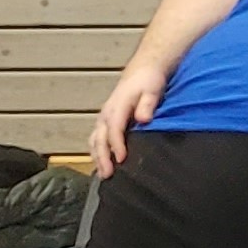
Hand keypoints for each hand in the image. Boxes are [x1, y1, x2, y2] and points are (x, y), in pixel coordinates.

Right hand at [90, 58, 169, 175]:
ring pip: (95, 140)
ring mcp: (103, 119)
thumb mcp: (152, 90)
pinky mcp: (105, 122)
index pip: (114, 130)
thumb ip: (148, 105)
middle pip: (99, 139)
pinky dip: (97, 152)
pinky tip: (102, 164)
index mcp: (117, 108)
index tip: (121, 160)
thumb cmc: (149, 82)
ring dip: (97, 157)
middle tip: (107, 175)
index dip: (116, 146)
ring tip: (103, 175)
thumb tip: (143, 119)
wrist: (142, 72)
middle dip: (102, 157)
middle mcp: (106, 115)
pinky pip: (97, 139)